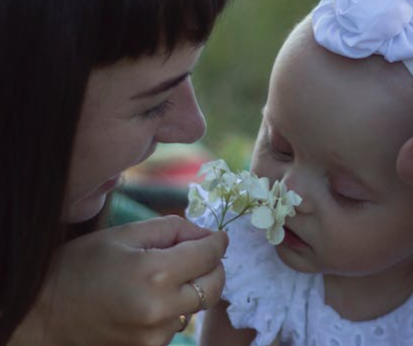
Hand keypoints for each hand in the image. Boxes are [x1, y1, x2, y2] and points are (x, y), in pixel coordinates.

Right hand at [10, 216, 226, 345]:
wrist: (44, 315)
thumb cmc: (79, 266)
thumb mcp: (123, 235)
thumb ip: (171, 229)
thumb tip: (206, 234)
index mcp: (155, 274)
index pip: (209, 255)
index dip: (217, 241)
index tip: (217, 236)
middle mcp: (161, 309)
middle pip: (215, 285)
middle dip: (213, 265)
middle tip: (199, 253)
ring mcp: (156, 335)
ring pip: (198, 305)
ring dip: (193, 287)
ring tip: (164, 275)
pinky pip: (178, 322)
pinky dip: (175, 306)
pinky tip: (151, 297)